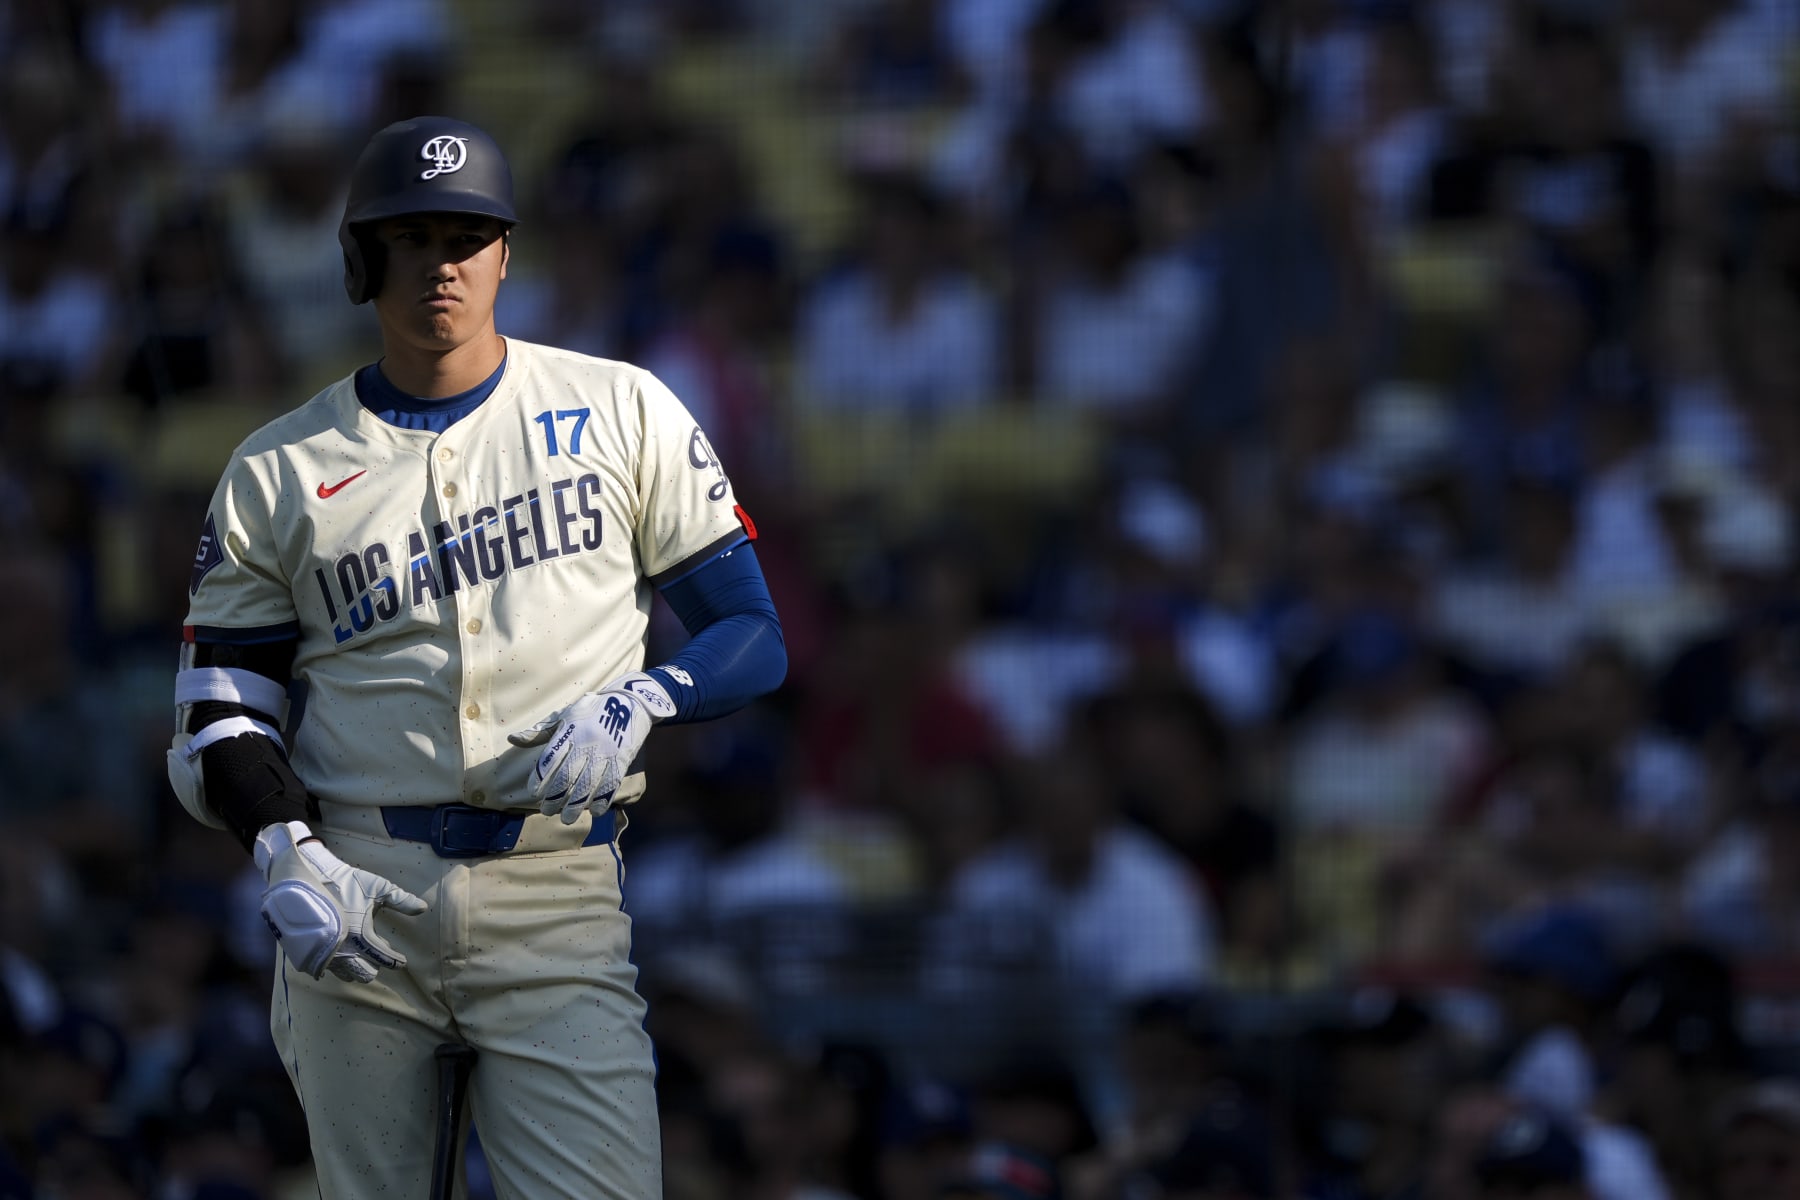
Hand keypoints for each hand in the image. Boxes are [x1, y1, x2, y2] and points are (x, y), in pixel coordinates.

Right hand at [254, 820, 427, 983]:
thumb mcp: (377, 887)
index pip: (384, 958)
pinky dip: (338, 964)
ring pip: (345, 974)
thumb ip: (401, 899)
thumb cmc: (346, 882)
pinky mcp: (310, 952)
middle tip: (379, 957)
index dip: (396, 961)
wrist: (310, 876)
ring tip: (362, 954)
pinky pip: (327, 968)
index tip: (402, 961)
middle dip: (374, 968)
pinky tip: (343, 952)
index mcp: (362, 936)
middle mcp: (343, 951)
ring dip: (356, 968)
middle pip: (364, 975)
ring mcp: (324, 953)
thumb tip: (423, 908)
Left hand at [507, 673, 674, 823]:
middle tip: (547, 811)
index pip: (550, 758)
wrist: (629, 702)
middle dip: (555, 798)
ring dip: (576, 805)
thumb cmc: (591, 711)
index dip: (540, 778)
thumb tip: (512, 739)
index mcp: (570, 731)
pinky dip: (602, 800)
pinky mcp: (621, 760)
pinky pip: (611, 784)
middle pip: (567, 776)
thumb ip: (540, 731)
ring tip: (567, 818)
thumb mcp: (565, 715)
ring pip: (588, 785)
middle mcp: (586, 743)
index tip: (534, 792)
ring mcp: (605, 753)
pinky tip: (594, 811)